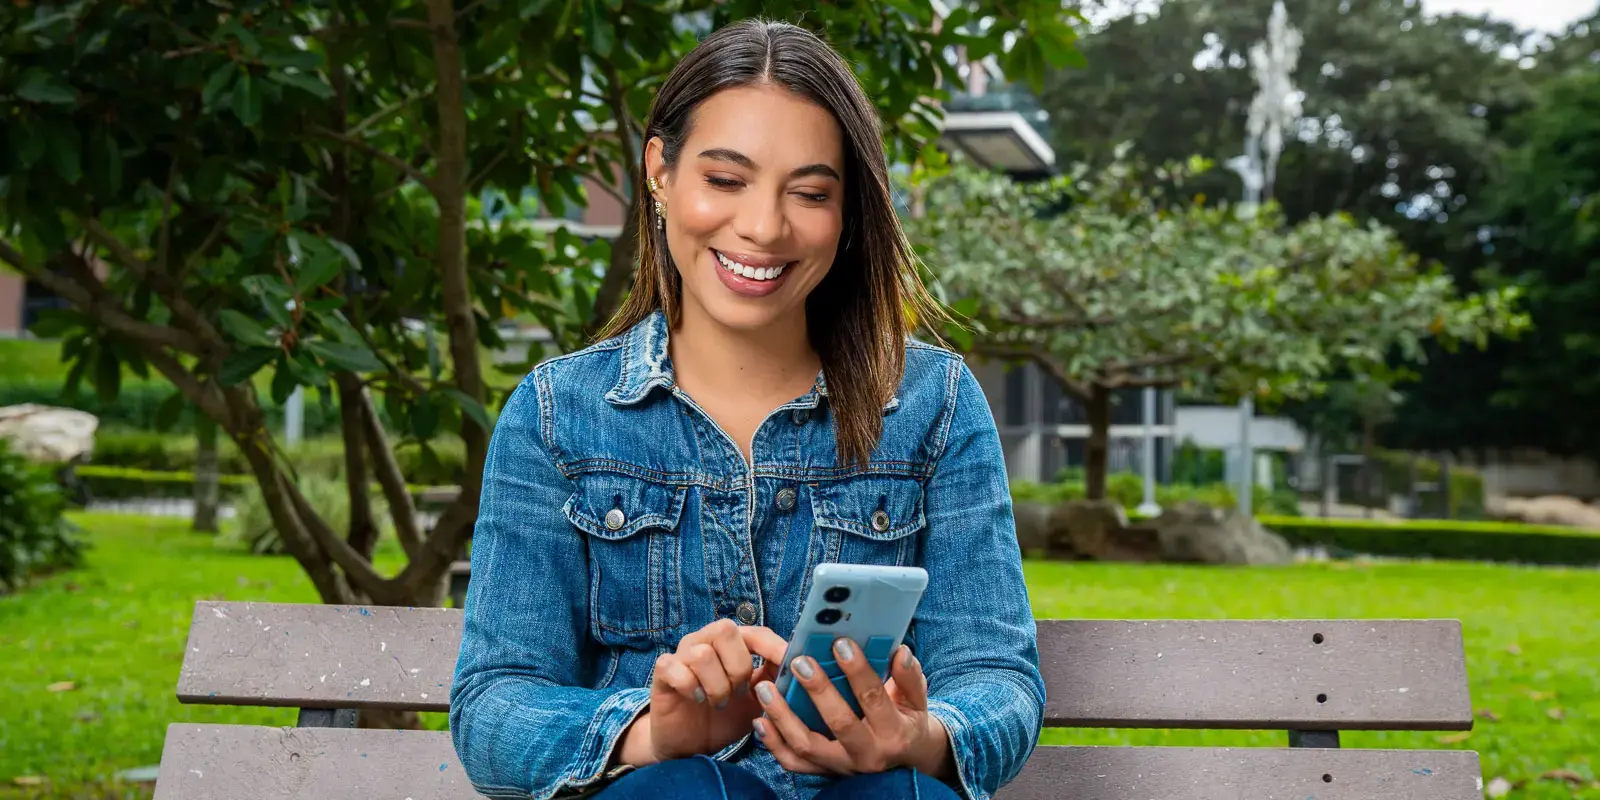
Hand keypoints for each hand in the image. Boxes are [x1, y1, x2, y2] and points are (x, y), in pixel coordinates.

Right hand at [623, 618, 789, 764]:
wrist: (689, 743)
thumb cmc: (724, 716)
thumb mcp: (757, 700)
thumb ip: (775, 681)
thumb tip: (801, 667)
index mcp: (731, 644)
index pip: (755, 632)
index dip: (773, 645)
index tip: (790, 661)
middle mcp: (705, 641)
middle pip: (726, 630)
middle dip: (738, 666)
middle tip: (738, 692)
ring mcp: (682, 654)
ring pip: (702, 654)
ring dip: (716, 685)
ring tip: (719, 702)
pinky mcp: (662, 672)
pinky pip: (675, 668)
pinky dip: (691, 688)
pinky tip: (697, 700)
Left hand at [751, 640, 951, 778]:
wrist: (904, 763)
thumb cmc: (907, 721)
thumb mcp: (916, 700)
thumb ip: (909, 677)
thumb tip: (900, 652)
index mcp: (893, 731)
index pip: (874, 698)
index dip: (858, 671)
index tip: (841, 644)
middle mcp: (867, 753)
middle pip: (839, 723)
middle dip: (818, 691)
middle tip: (800, 662)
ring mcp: (842, 766)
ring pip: (807, 746)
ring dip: (783, 717)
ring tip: (765, 688)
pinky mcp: (824, 772)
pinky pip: (794, 763)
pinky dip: (774, 743)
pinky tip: (760, 721)